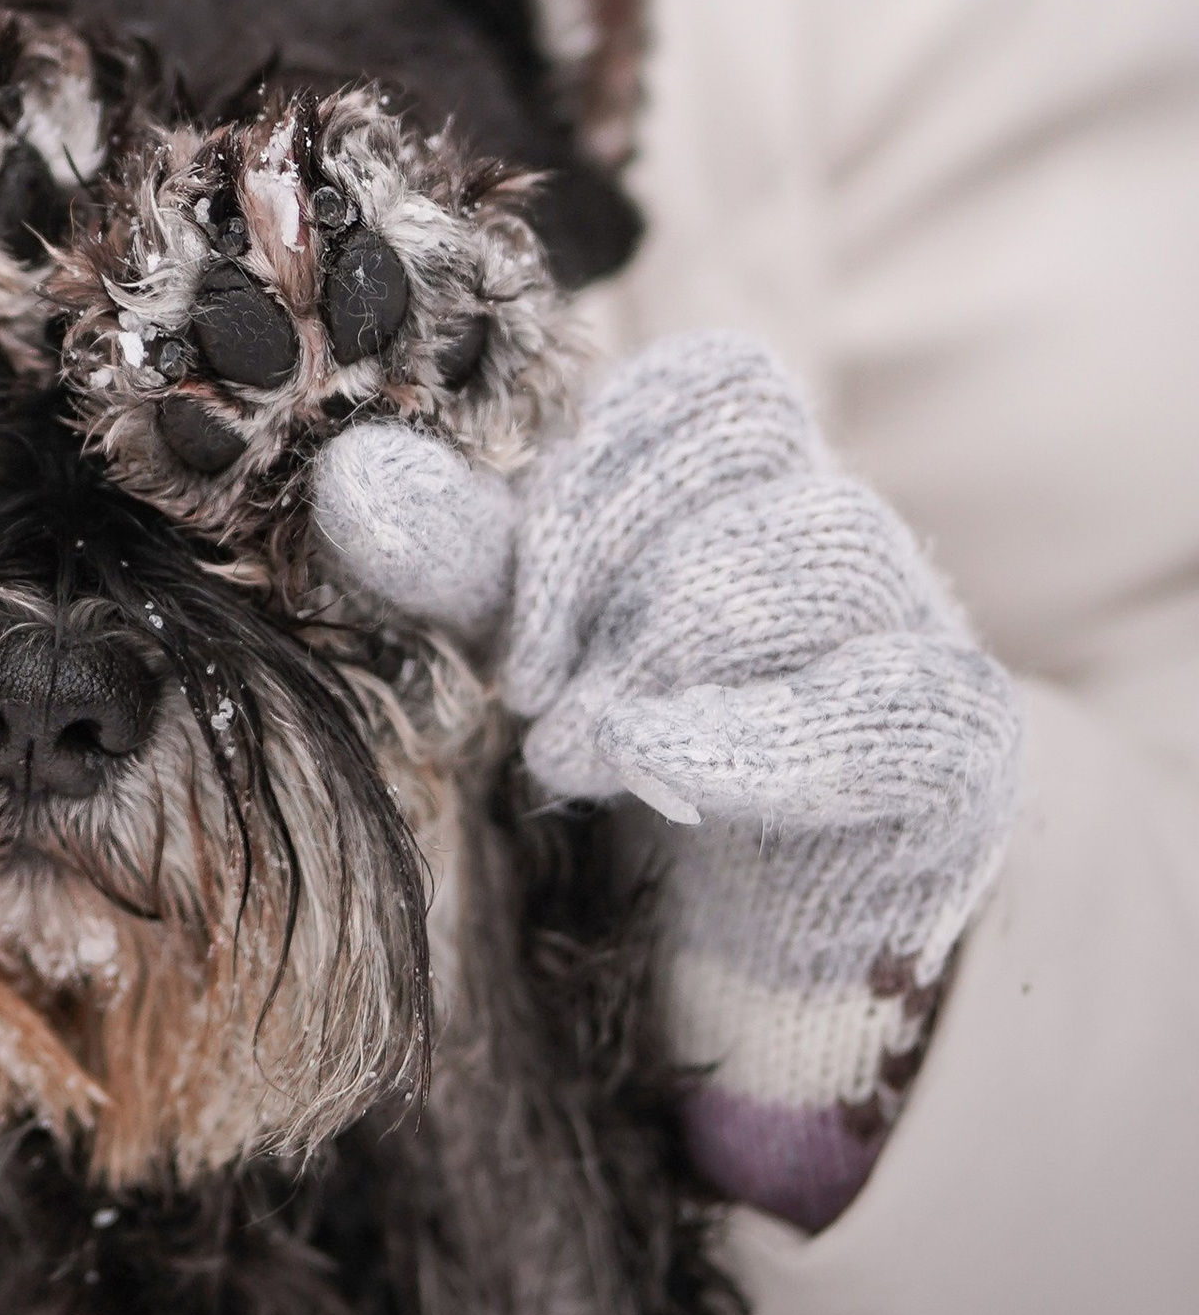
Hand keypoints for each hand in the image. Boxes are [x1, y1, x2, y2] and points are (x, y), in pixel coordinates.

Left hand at [312, 337, 1023, 1228]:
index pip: (717, 378)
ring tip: (574, 750)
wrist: (772, 937)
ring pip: (822, 547)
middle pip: (755, 448)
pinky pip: (895, 699)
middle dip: (606, 557)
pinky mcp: (962, 743)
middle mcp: (852, 529)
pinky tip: (654, 769)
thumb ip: (463, 558)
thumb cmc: (655, 743)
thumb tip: (352, 473)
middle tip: (529, 687)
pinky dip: (755, 732)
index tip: (516, 583)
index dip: (604, 455)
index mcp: (760, 481)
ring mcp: (923, 627)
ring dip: (662, 640)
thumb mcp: (545, 641)